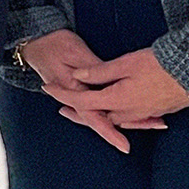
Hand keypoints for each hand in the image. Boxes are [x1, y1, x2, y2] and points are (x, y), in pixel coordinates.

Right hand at [21, 28, 151, 153]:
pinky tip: (133, 110)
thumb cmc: (54, 45)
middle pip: (100, 120)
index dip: (110, 132)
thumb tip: (109, 83)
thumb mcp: (75, 53)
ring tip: (152, 122)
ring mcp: (78, 94)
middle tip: (151, 131)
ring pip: (102, 114)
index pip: (93, 117)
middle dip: (124, 130)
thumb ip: (94, 69)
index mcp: (73, 90)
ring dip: (124, 120)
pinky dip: (116, 110)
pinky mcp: (82, 89)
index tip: (124, 146)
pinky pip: (100, 105)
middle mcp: (76, 96)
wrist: (36, 41)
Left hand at [49, 47, 188, 129]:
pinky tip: (117, 112)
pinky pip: (129, 118)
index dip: (64, 94)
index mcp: (119, 99)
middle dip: (77, 112)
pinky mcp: (155, 111)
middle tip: (61, 108)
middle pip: (96, 115)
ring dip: (97, 115)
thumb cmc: (163, 65)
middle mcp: (129, 112)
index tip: (48, 88)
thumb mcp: (127, 63)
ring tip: (84, 109)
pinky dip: (117, 116)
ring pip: (113, 118)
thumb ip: (100, 71)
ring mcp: (143, 114)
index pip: (83, 100)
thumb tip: (78, 76)